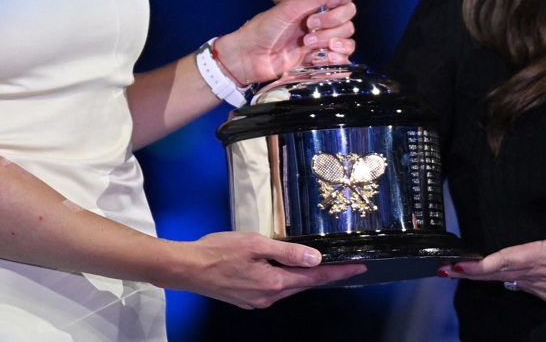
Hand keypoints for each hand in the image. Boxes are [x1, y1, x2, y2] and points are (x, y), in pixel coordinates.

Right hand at [182, 231, 367, 308]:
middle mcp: (268, 297)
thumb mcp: (256, 244)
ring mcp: (257, 300)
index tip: (358, 267)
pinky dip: (286, 279)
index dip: (337, 272)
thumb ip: (288, 252)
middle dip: (324, 274)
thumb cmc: (219, 251)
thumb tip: (316, 260)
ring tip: (320, 265)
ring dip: (304, 277)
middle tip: (345, 263)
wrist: (187, 268)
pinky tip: (286, 269)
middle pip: (303, 285)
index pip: (314, 278)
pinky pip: (274, 289)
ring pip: (288, 287)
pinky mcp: (246, 299)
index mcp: (274, 283)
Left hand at [215, 0, 358, 84]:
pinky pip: (343, 55)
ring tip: (308, 45)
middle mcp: (323, 17)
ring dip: (331, 39)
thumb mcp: (290, 9)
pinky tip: (320, 57)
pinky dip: (336, 56)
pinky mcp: (322, 57)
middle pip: (348, 14)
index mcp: (315, 1)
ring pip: (347, 34)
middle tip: (309, 26)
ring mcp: (323, 37)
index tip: (332, 2)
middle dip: (332, 21)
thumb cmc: (264, 29)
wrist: (250, 57)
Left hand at [442, 189, 545, 315]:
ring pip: (503, 281)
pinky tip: (493, 277)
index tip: (458, 264)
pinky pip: (516, 285)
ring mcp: (539, 286)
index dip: (479, 264)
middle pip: (495, 274)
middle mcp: (535, 274)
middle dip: (468, 272)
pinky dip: (499, 280)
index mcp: (542, 257)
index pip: (504, 260)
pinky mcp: (545, 292)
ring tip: (459, 272)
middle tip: (444, 269)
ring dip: (480, 277)